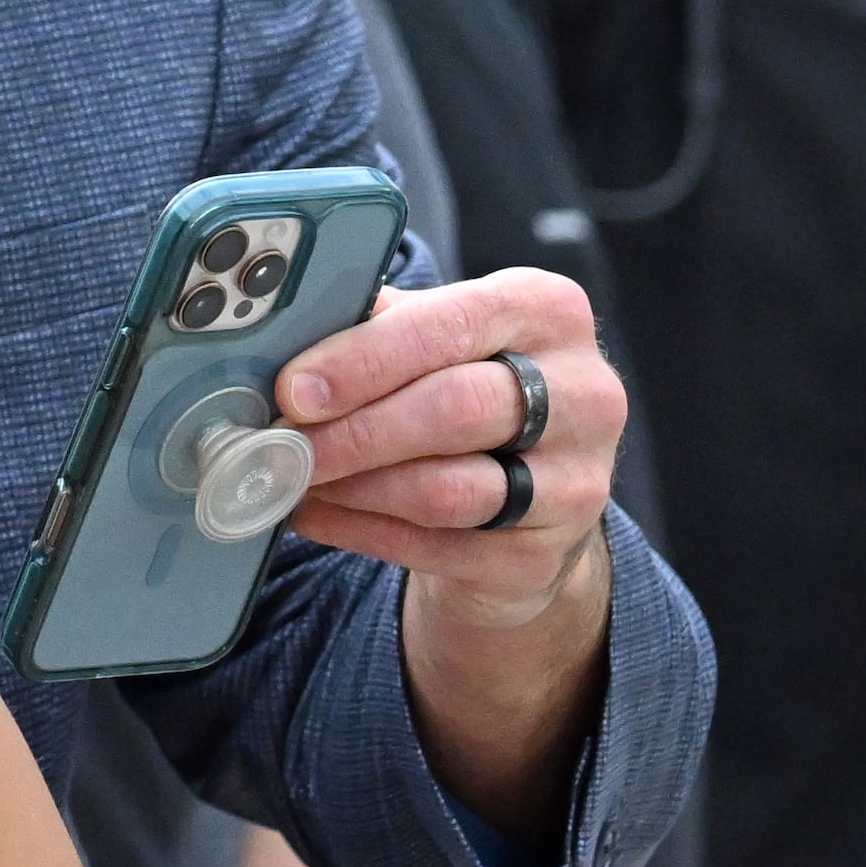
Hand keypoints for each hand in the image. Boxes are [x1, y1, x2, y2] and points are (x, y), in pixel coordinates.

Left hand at [275, 270, 622, 635]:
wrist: (533, 497)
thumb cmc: (469, 393)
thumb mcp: (439, 340)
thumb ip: (378, 325)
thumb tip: (289, 334)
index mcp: (547, 312)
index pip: (452, 325)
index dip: (364, 358)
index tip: (294, 387)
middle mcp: (583, 393)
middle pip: (456, 408)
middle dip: (353, 428)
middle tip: (282, 440)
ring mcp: (574, 481)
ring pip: (445, 488)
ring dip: (352, 485)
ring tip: (292, 476)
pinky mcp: (545, 555)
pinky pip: (437, 546)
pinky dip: (360, 530)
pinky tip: (315, 514)